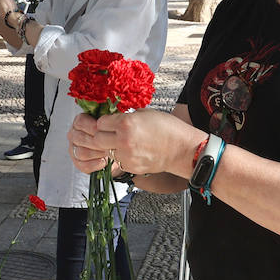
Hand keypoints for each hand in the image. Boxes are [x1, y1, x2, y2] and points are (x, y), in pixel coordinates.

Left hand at [68, 109, 199, 176]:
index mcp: (127, 123)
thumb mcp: (145, 113)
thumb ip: (126, 116)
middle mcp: (124, 140)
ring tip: (115, 142)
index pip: (100, 123)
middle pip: (96, 139)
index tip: (107, 122)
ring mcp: (126, 155)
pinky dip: (117, 155)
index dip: (102, 122)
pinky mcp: (130, 166)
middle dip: (98, 135)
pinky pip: (116, 160)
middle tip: (104, 133)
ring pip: (104, 151)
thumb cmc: (168, 128)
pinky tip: (127, 150)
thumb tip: (112, 116)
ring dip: (106, 146)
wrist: (182, 149)